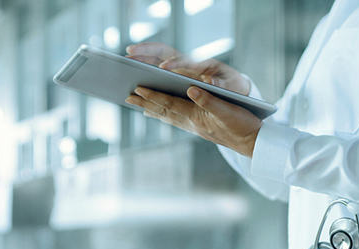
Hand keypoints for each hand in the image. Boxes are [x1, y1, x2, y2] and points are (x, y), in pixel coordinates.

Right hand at [126, 42, 250, 95]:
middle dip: (146, 51)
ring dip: (140, 59)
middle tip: (129, 54)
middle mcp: (187, 63)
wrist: (234, 87)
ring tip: (124, 64)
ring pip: (156, 59)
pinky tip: (134, 86)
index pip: (183, 60)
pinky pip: (156, 71)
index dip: (173, 64)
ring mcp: (179, 68)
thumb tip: (209, 82)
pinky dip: (144, 73)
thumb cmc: (233, 85)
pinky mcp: (175, 76)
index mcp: (200, 64)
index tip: (162, 69)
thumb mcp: (231, 85)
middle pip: (163, 52)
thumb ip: (220, 84)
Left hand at [126, 86, 261, 156]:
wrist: (253, 143)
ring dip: (152, 110)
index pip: (169, 104)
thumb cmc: (243, 125)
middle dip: (145, 103)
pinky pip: (176, 121)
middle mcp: (192, 123)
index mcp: (196, 116)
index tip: (137, 89)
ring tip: (138, 105)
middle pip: (163, 111)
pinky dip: (165, 115)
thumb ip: (209, 100)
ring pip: (168, 116)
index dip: (153, 96)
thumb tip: (192, 89)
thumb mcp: (228, 111)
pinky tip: (160, 114)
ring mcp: (195, 127)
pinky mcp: (200, 128)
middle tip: (127, 97)